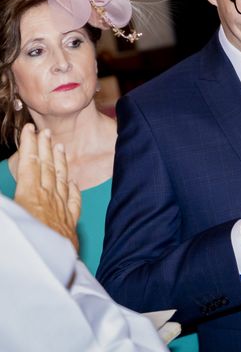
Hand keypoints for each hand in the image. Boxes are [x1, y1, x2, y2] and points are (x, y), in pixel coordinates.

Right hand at [14, 124, 80, 249]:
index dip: (30, 145)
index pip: (30, 164)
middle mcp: (48, 199)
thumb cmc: (24, 244)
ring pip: (62, 180)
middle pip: (47, 168)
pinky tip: (74, 182)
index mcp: (30, 196)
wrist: (50, 270)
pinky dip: (73, 189)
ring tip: (60, 147)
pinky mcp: (70, 224)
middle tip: (45, 132)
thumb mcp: (9, 217)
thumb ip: (6, 204)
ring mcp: (61, 210)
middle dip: (45, 148)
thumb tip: (9, 185)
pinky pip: (73, 202)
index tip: (30, 130)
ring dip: (60, 162)